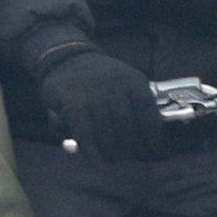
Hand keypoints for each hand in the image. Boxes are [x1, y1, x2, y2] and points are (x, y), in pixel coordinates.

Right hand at [39, 48, 166, 160]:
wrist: (66, 59)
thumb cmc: (99, 80)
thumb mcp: (123, 82)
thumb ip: (134, 106)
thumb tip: (145, 140)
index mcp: (134, 81)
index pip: (149, 115)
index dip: (150, 135)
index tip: (147, 145)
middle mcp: (116, 85)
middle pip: (128, 127)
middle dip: (128, 146)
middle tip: (124, 154)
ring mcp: (95, 94)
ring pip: (107, 133)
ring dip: (109, 151)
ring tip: (109, 158)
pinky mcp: (74, 103)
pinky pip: (86, 133)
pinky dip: (90, 150)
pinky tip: (92, 157)